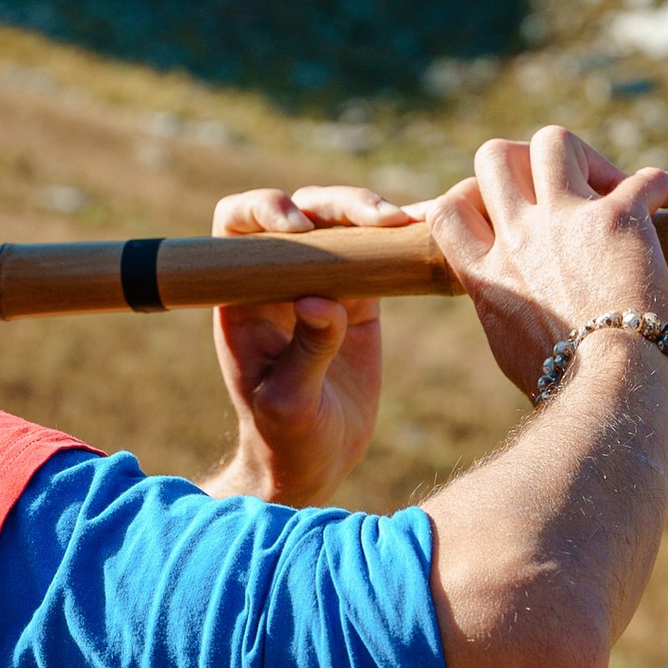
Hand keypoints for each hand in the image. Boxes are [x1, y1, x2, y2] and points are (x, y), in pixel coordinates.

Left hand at [206, 183, 400, 507]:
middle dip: (336, 205)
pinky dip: (404, 239)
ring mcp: (321, 280)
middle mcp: (278, 276)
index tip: (297, 227)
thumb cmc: (286, 437)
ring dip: (372, 215)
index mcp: (242, 294)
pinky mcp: (360, 295)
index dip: (263, 209)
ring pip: (343, 224)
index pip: (238, 225)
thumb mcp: (290, 403)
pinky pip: (379, 253)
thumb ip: (305, 352)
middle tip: (377, 221)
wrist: (316, 461)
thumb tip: (321, 301)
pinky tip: (430, 231)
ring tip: (406, 224)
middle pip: (302, 212)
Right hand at [423, 128, 667, 402]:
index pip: (451, 208)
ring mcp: (565, 222)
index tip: (502, 211)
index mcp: (489, 272)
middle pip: (495, 157)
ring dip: (589, 158)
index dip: (470, 196)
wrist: (603, 390)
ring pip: (554, 141)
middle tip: (563, 191)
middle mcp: (520, 237)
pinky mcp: (618, 218)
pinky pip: (650, 177)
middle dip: (525, 161)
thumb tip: (520, 300)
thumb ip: (507, 305)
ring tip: (617, 188)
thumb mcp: (511, 344)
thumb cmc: (565, 385)